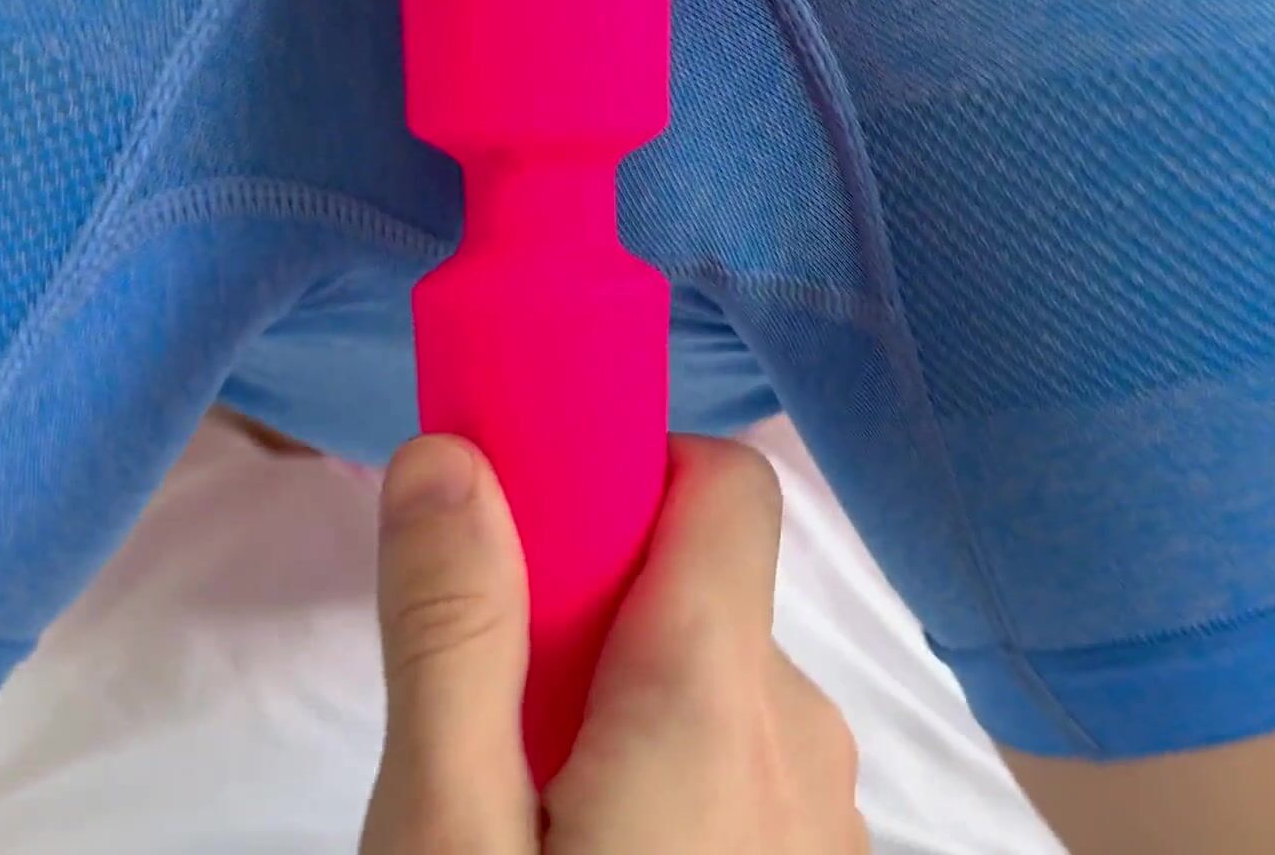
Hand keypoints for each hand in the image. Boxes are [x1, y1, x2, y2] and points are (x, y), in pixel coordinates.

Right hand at [359, 434, 865, 853]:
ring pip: (716, 696)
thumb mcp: (447, 836)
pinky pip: (745, 779)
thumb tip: (447, 457)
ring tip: (526, 823)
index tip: (517, 539)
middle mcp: (804, 736)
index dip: (616, 475)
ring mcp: (827, 821)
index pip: (724, 482)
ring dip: (621, 717)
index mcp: (720, 698)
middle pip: (700, 597)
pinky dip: (670, 790)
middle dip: (587, 623)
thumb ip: (452, 642)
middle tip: (486, 723)